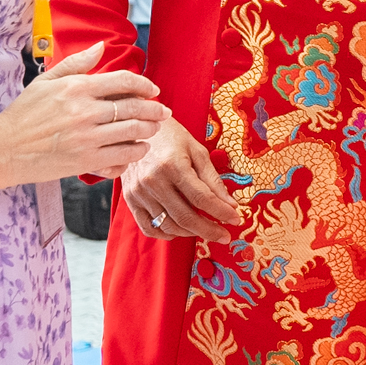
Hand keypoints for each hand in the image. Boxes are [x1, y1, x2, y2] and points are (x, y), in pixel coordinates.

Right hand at [0, 42, 166, 188]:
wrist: (3, 149)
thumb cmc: (23, 114)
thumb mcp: (45, 81)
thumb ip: (76, 63)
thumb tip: (101, 47)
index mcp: (77, 88)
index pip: (123, 81)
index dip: (145, 84)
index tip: (153, 90)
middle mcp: (85, 111)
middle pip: (135, 108)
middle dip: (155, 110)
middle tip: (163, 113)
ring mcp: (87, 138)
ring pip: (133, 133)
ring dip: (149, 132)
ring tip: (152, 131)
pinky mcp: (85, 161)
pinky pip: (122, 157)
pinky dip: (134, 154)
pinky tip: (136, 150)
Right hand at [121, 114, 243, 240]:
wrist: (137, 129)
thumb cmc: (170, 137)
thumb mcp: (196, 151)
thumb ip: (212, 180)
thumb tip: (230, 205)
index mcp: (172, 165)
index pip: (201, 198)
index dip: (221, 212)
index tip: (235, 219)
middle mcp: (153, 181)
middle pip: (185, 217)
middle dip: (209, 230)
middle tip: (224, 235)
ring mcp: (139, 192)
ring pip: (168, 225)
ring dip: (190, 232)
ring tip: (205, 228)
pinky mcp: (130, 199)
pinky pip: (149, 227)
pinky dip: (167, 233)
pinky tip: (181, 228)